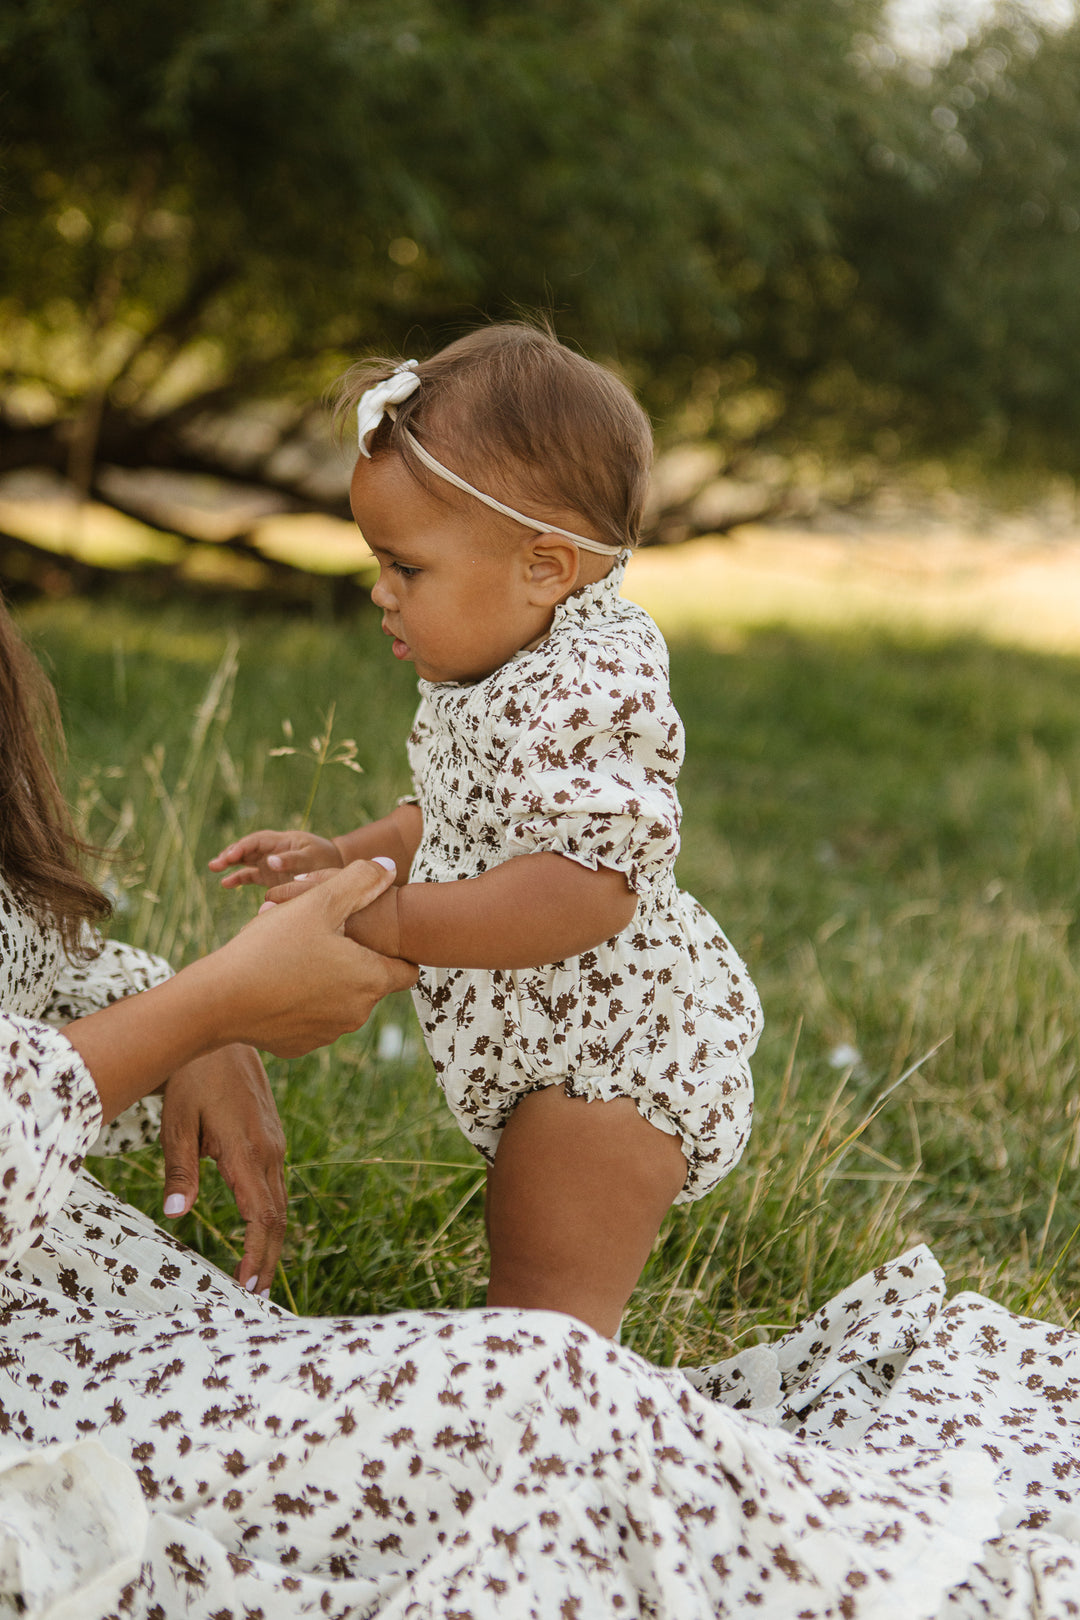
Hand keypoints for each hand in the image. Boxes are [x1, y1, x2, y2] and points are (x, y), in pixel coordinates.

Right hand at [65, 860, 417, 1125]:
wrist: (218, 1001)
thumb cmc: (270, 947)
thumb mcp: (317, 902)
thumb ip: (359, 881)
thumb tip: (389, 868)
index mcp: (370, 980)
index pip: (407, 970)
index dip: (394, 949)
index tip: (371, 935)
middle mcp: (356, 1014)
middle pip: (369, 982)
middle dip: (351, 959)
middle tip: (318, 935)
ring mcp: (328, 1034)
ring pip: (339, 1000)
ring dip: (326, 979)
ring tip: (292, 954)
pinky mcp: (299, 1045)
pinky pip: (311, 1017)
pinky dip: (301, 1001)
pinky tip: (276, 981)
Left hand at [159, 1045, 286, 1296]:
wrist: (221, 1032)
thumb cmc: (193, 1077)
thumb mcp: (177, 1123)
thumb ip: (179, 1171)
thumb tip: (175, 1215)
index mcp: (247, 1152)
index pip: (260, 1217)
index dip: (255, 1255)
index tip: (246, 1285)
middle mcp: (270, 1151)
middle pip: (277, 1217)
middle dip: (267, 1257)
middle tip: (255, 1292)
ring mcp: (274, 1142)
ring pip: (279, 1200)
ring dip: (270, 1238)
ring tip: (256, 1270)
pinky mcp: (271, 1135)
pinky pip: (275, 1182)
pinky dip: (269, 1212)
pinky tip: (256, 1226)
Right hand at [209, 829, 343, 888]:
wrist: (334, 866)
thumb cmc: (324, 858)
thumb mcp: (311, 857)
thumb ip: (291, 860)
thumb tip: (270, 862)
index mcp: (280, 840)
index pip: (256, 841)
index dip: (242, 847)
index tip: (231, 856)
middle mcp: (271, 849)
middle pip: (246, 849)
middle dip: (230, 854)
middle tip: (215, 864)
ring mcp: (269, 862)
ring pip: (244, 860)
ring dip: (229, 863)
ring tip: (213, 868)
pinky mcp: (269, 875)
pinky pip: (250, 875)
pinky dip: (238, 878)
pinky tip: (225, 884)